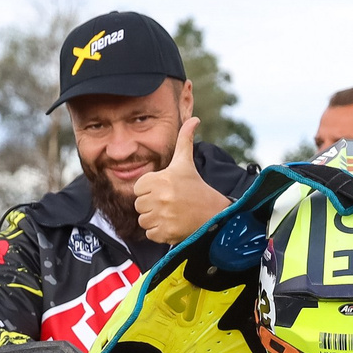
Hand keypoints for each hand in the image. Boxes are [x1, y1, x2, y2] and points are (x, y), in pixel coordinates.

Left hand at [132, 118, 229, 243]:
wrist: (214, 214)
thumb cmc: (196, 187)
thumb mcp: (186, 163)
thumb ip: (184, 139)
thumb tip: (194, 118)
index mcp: (161, 179)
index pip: (138, 188)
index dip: (149, 190)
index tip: (164, 190)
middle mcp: (161, 198)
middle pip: (139, 205)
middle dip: (151, 206)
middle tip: (168, 203)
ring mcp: (164, 216)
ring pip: (143, 220)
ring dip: (154, 219)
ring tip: (170, 214)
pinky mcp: (167, 233)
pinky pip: (150, 234)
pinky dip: (159, 232)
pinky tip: (172, 224)